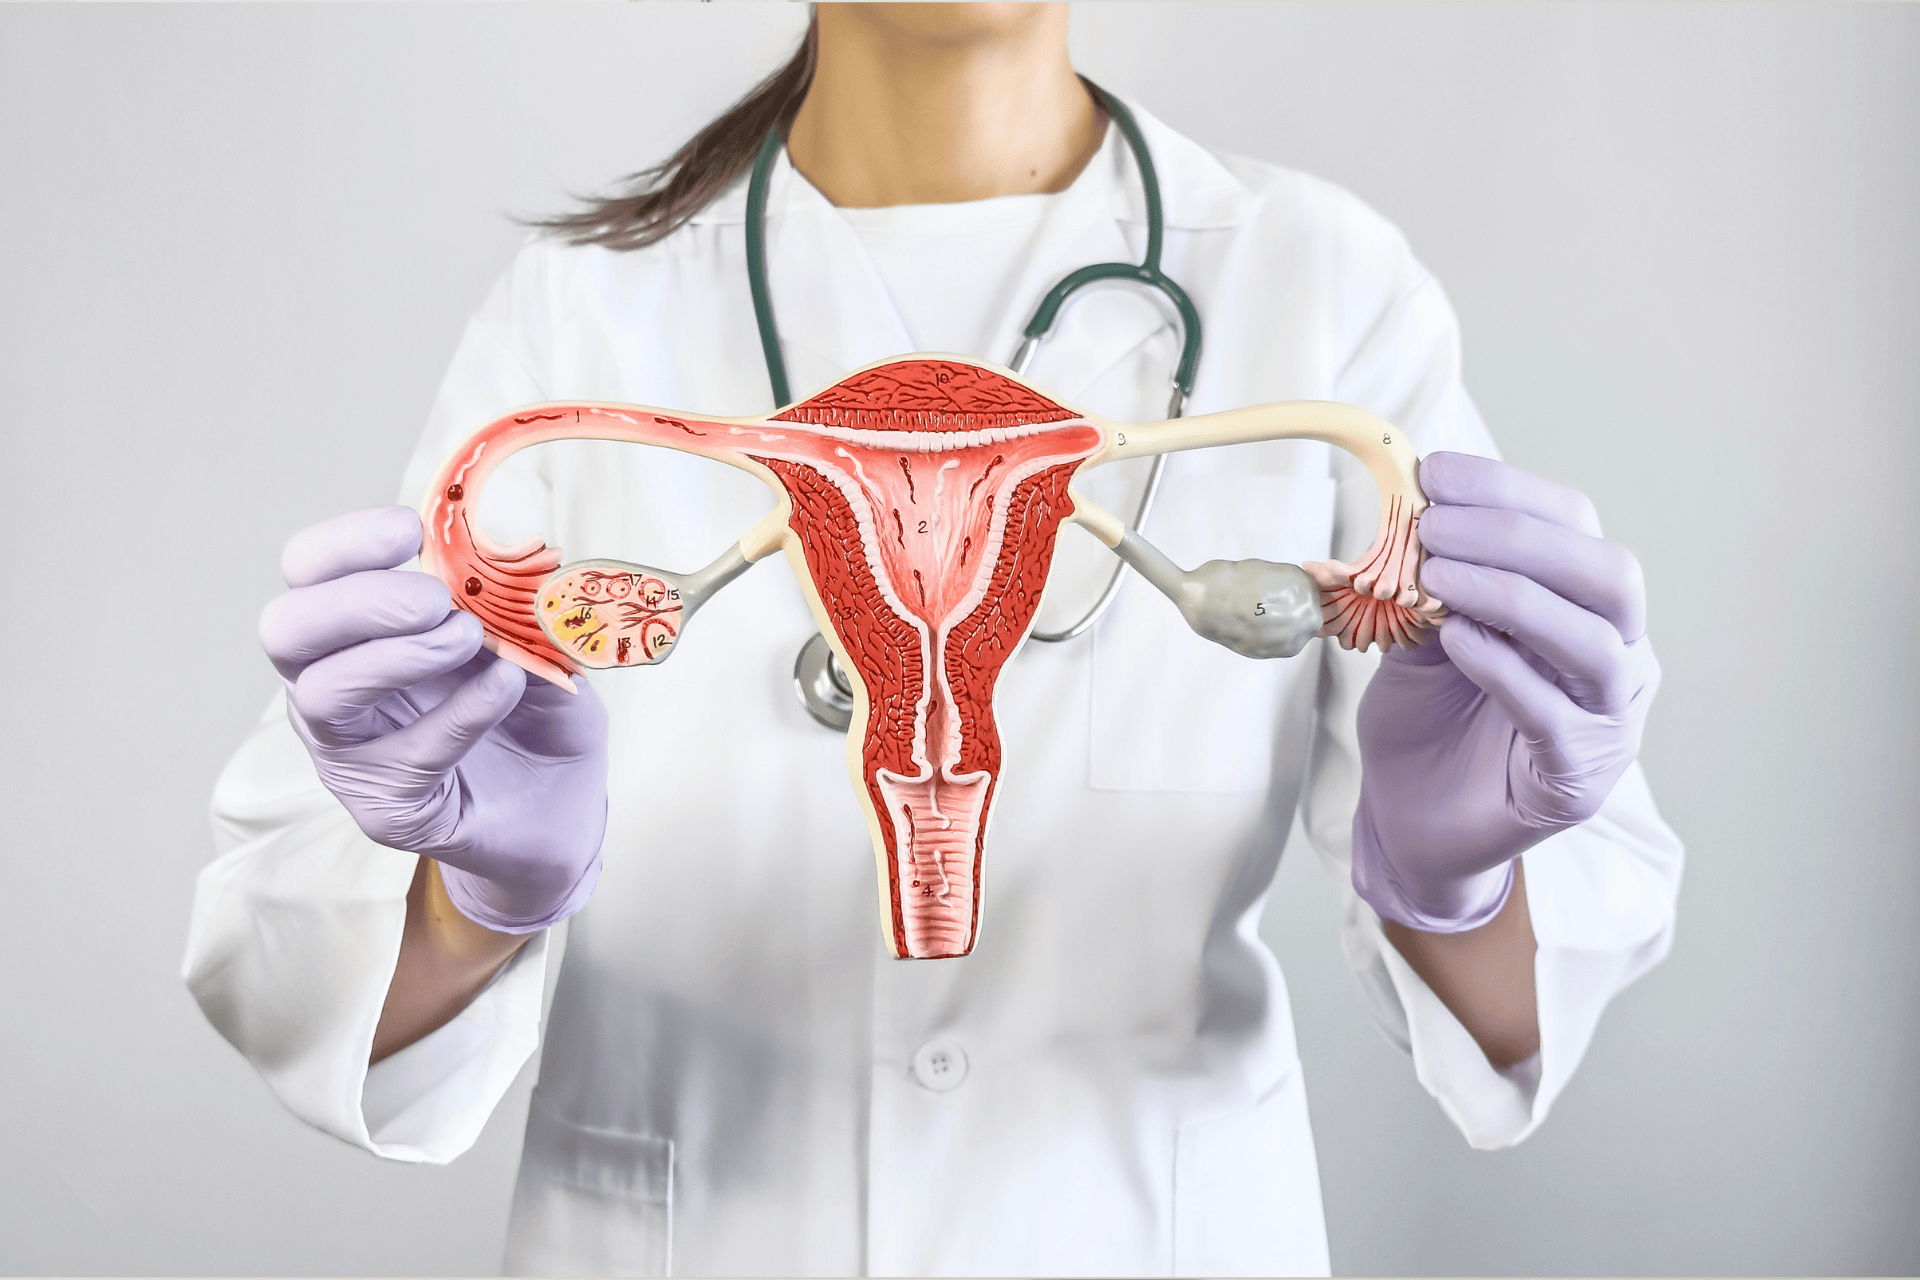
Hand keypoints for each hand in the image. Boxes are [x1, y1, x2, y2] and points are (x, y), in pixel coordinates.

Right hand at [259, 507, 608, 933]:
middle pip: (287, 629)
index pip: (308, 573)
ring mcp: (350, 751)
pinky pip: (406, 754)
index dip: (344, 543)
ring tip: (469, 639)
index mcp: (356, 631)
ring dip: (397, 656)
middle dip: (359, 600)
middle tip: (435, 600)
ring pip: (321, 694)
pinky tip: (505, 688)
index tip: (407, 528)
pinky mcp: (386, 807)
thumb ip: (507, 596)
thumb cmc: (534, 712)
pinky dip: (459, 713)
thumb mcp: (532, 637)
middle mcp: (333, 687)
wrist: (564, 806)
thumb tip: (502, 545)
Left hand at [1351, 453, 1658, 931]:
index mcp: (1586, 606)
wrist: (1412, 820)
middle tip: (1435, 526)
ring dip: (1514, 594)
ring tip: (1438, 575)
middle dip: (1520, 536)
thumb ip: (1430, 579)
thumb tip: (1410, 506)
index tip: (1435, 472)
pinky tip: (1456, 641)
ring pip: (1596, 640)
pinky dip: (1505, 668)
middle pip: (1607, 574)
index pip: (1575, 526)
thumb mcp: (1421, 632)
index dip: (1510, 491)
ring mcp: (1609, 719)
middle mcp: (1618, 655)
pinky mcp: (1577, 777)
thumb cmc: (1428, 720)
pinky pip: (1555, 713)